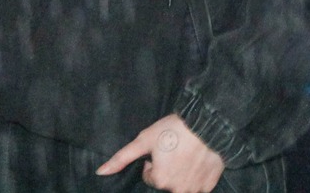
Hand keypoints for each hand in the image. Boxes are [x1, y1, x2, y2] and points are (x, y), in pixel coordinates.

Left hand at [96, 114, 224, 192]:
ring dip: (182, 173)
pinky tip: (198, 159)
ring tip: (187, 153)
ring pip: (181, 185)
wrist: (209, 124)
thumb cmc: (174, 130)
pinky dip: (197, 175)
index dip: (154, 161)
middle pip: (166, 182)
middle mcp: (177, 190)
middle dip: (167, 169)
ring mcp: (195, 190)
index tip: (163, 148)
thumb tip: (100, 173)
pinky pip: (198, 185)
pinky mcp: (209, 186)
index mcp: (160, 180)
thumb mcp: (144, 140)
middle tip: (175, 149)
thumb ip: (121, 159)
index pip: (150, 176)